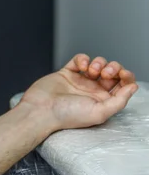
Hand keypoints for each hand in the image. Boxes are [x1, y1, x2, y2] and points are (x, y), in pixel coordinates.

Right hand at [21, 54, 137, 132]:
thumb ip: (120, 101)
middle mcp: (92, 91)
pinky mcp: (66, 73)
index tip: (122, 74)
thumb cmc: (66, 116)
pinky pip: (79, 59)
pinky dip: (83, 59)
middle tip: (105, 74)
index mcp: (101, 102)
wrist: (41, 110)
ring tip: (91, 70)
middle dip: (113, 68)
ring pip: (98, 64)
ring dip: (99, 63)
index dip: (126, 77)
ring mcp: (79, 81)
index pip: (122, 85)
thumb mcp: (99, 113)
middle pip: (112, 72)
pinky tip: (80, 66)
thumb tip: (133, 87)